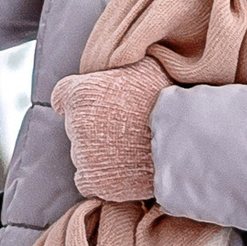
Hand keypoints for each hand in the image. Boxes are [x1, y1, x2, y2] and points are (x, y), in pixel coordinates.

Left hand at [50, 65, 161, 203]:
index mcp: (81, 93)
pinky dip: (101, 178)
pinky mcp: (94, 181)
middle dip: (96, 128)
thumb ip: (120, 68)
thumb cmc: (168, 99)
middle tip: (126, 129)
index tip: (93, 107)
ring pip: (83, 155)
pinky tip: (124, 170)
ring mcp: (82, 154)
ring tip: (133, 150)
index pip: (61, 97)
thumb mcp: (144, 67)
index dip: (78, 102)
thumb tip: (120, 64)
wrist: (184, 138)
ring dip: (100, 154)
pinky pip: (87, 181)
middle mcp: (76, 123)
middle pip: (76, 127)